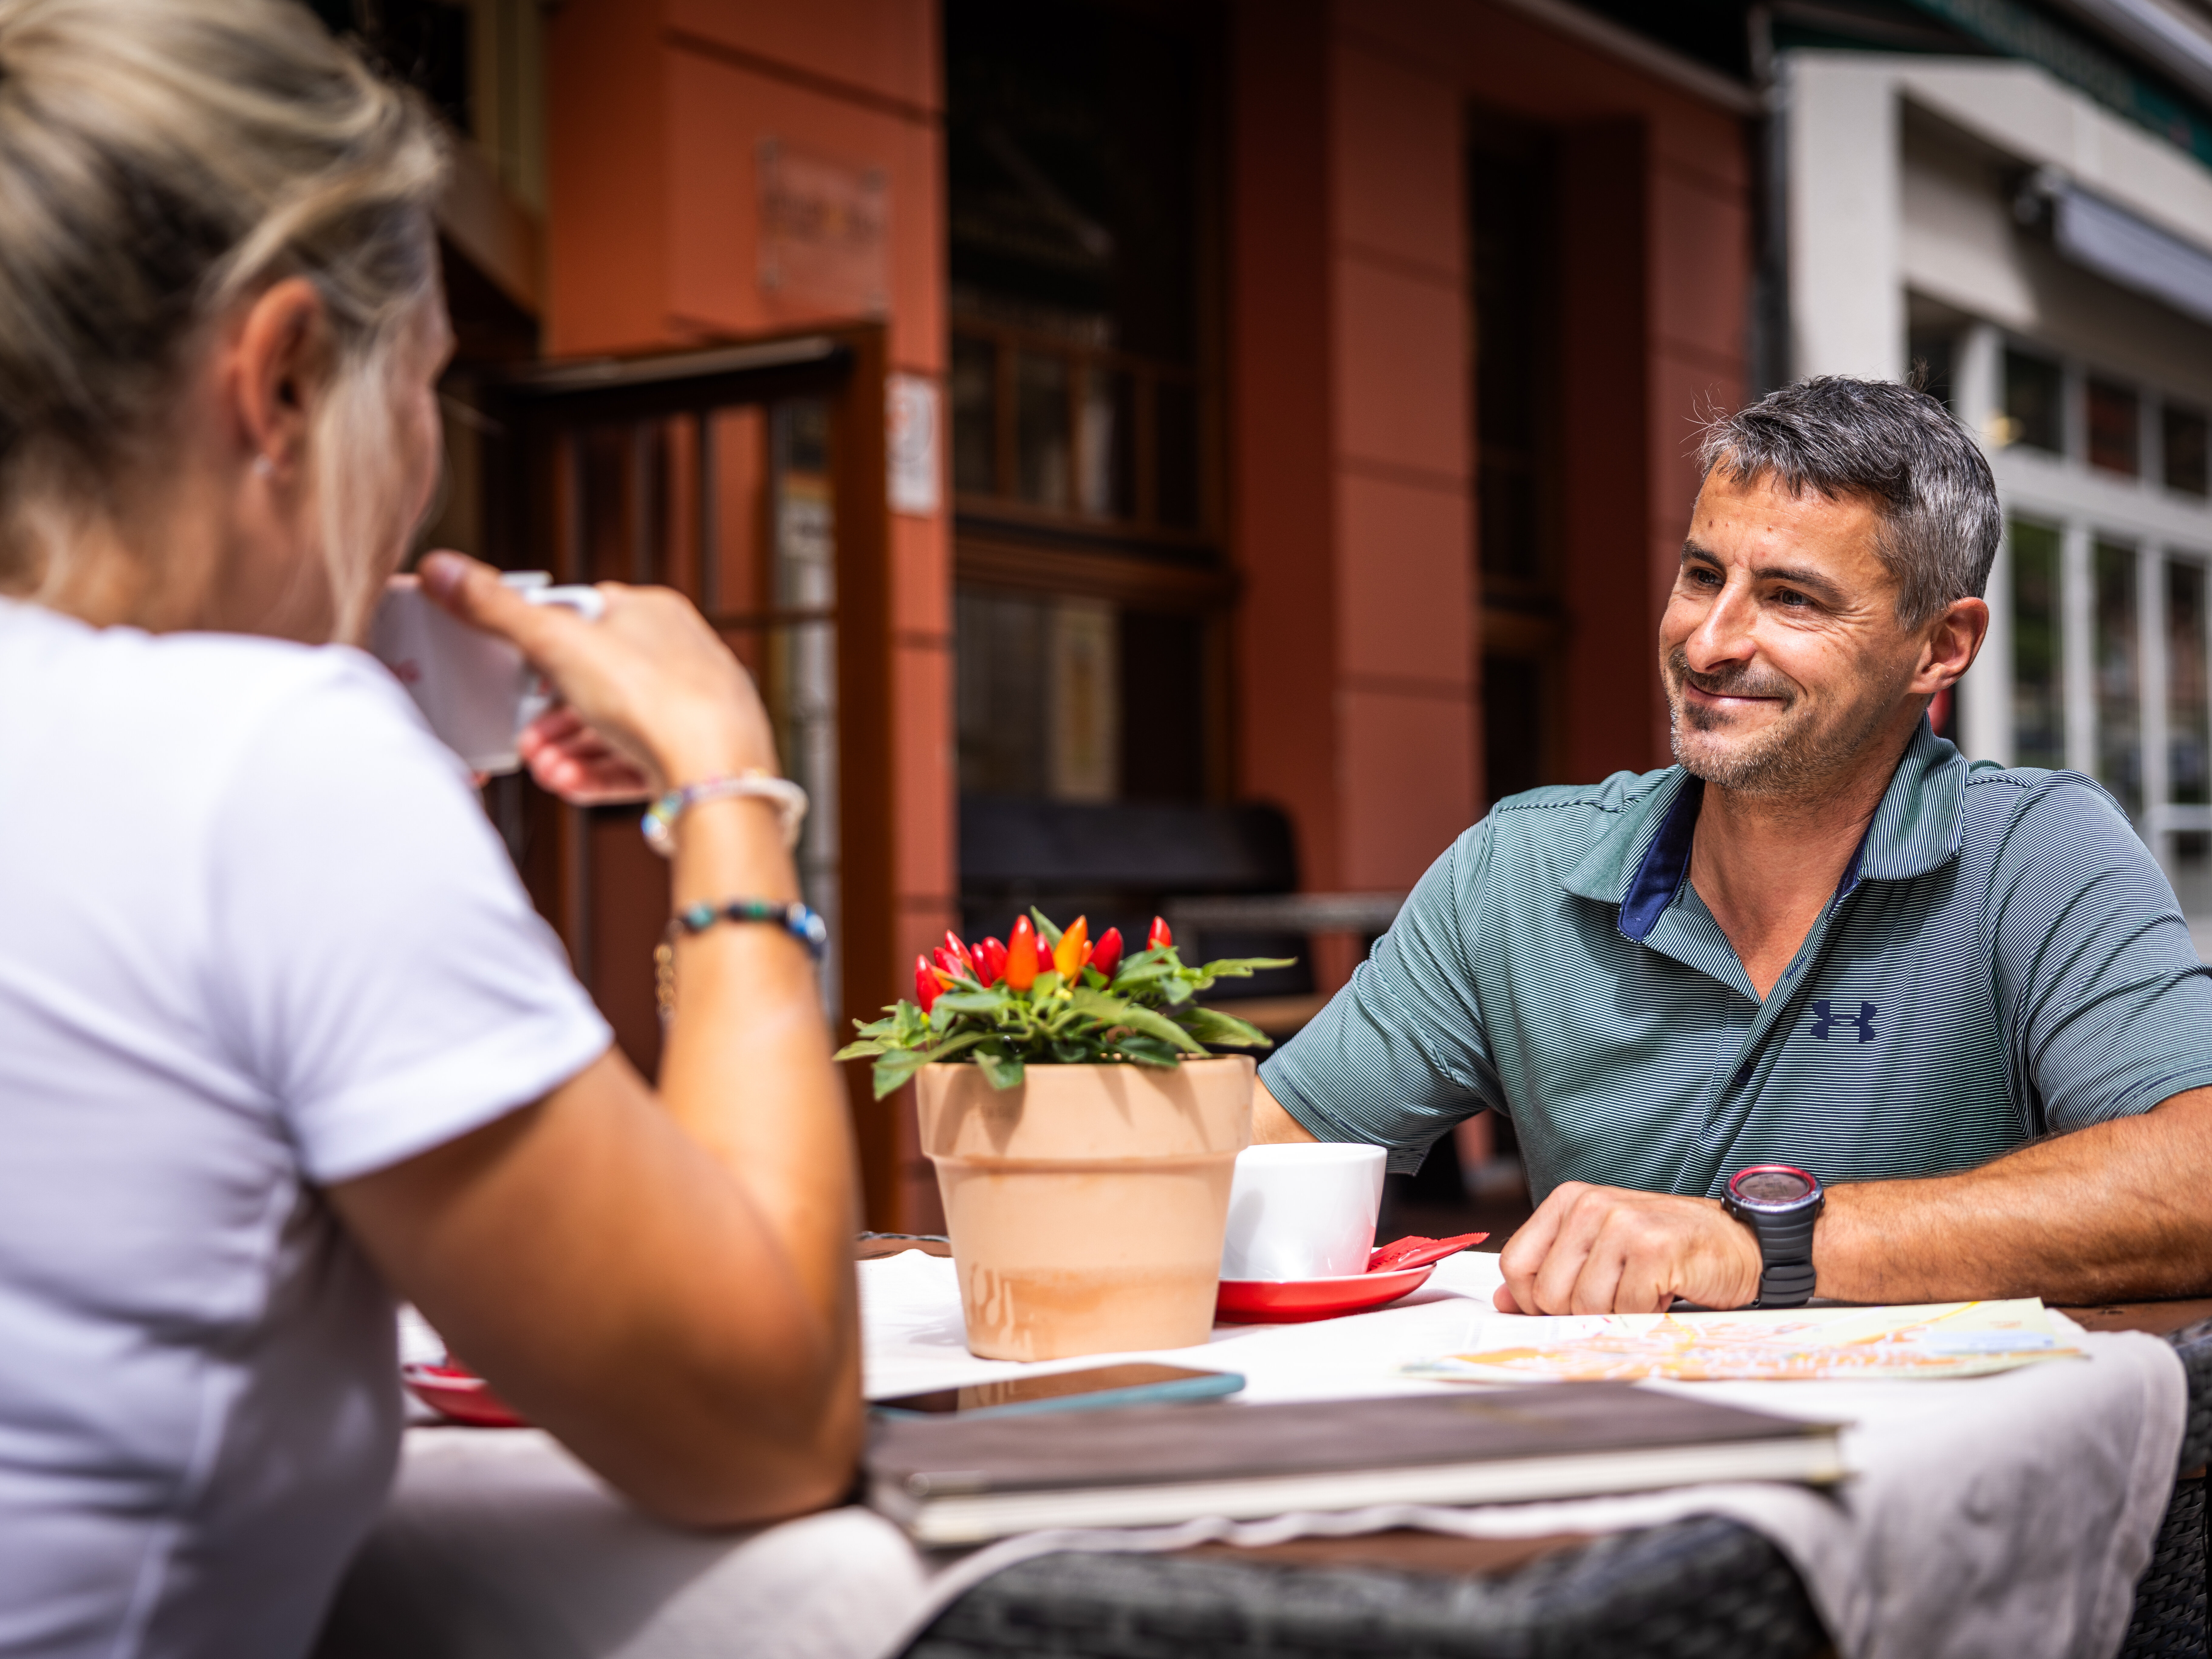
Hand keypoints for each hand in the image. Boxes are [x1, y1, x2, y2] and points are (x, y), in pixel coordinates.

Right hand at [420, 552, 776, 793]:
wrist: (716, 772)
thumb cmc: (656, 696)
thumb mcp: (559, 642)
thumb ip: (497, 610)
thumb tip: (445, 571)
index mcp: (654, 614)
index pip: (585, 618)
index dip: (542, 648)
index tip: (516, 676)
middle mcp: (679, 657)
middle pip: (596, 681)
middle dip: (551, 715)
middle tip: (525, 737)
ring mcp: (692, 708)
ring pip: (614, 727)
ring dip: (568, 748)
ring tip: (544, 767)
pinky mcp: (696, 756)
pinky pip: (636, 761)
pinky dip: (598, 772)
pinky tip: (571, 783)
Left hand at [1493, 1182, 1761, 1313]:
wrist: (1736, 1242)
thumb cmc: (1665, 1248)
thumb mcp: (1597, 1249)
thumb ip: (1550, 1269)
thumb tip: (1504, 1301)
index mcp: (1568, 1201)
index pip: (1516, 1263)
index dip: (1531, 1300)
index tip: (1560, 1306)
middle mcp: (1591, 1206)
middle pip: (1548, 1292)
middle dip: (1579, 1312)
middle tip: (1615, 1296)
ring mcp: (1623, 1225)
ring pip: (1586, 1306)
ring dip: (1615, 1313)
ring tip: (1640, 1290)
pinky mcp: (1654, 1250)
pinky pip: (1626, 1309)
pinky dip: (1644, 1313)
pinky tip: (1663, 1291)